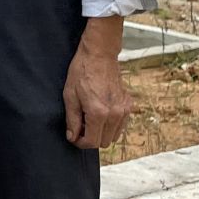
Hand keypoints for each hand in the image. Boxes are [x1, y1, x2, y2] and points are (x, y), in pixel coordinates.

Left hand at [64, 34, 132, 149]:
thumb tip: (73, 137)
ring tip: (89, 119)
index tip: (74, 137)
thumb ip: (72, 119)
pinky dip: (110, 125)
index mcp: (99, 113)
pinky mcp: (128, 105)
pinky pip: (121, 125)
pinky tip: (100, 113)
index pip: (92, 142)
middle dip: (90, 138)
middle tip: (80, 126)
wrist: (99, 56)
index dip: (80, 143)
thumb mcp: (70, 96)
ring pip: (114, 136)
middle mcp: (115, 114)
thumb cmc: (82, 72)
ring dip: (101, 133)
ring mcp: (124, 110)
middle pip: (104, 142)